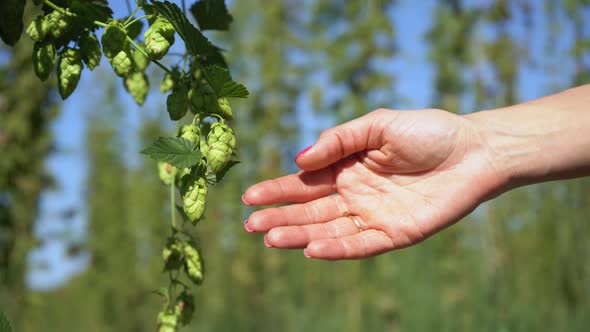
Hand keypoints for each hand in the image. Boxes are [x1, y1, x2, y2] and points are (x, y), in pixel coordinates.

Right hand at [242, 108, 505, 259]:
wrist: (475, 149)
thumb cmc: (427, 131)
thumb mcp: (377, 124)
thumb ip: (338, 140)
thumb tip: (299, 161)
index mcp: (346, 168)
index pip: (304, 183)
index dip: (276, 190)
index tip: (248, 197)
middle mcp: (354, 195)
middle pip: (310, 210)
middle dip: (280, 217)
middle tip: (251, 225)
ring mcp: (373, 216)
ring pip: (329, 230)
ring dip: (300, 235)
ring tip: (272, 238)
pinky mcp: (395, 233)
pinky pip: (362, 244)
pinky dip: (337, 249)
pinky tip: (313, 249)